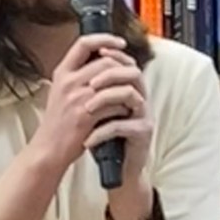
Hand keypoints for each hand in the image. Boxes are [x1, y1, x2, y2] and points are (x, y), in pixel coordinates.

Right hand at [29, 33, 130, 174]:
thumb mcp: (61, 91)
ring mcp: (76, 98)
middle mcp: (68, 82)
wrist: (49, 149)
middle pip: (105, 61)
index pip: (84, 43)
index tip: (120, 42)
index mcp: (62, 73)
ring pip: (113, 81)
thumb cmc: (58, 122)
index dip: (104, 38)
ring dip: (127, 87)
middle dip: (123, 67)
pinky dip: (124, 106)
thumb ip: (77, 76)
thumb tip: (102, 60)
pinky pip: (114, 104)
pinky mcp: (86, 116)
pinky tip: (125, 110)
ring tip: (132, 92)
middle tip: (133, 73)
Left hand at [83, 46, 152, 189]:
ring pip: (129, 95)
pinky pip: (122, 126)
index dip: (114, 53)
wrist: (117, 168)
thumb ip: (93, 86)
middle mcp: (140, 98)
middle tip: (89, 83)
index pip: (126, 62)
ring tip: (86, 109)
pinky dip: (101, 132)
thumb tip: (76, 61)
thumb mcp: (96, 107)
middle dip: (108, 74)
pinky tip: (87, 140)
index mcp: (129, 88)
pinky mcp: (143, 133)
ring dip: (104, 99)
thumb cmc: (104, 135)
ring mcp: (143, 115)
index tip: (99, 51)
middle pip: (132, 73)